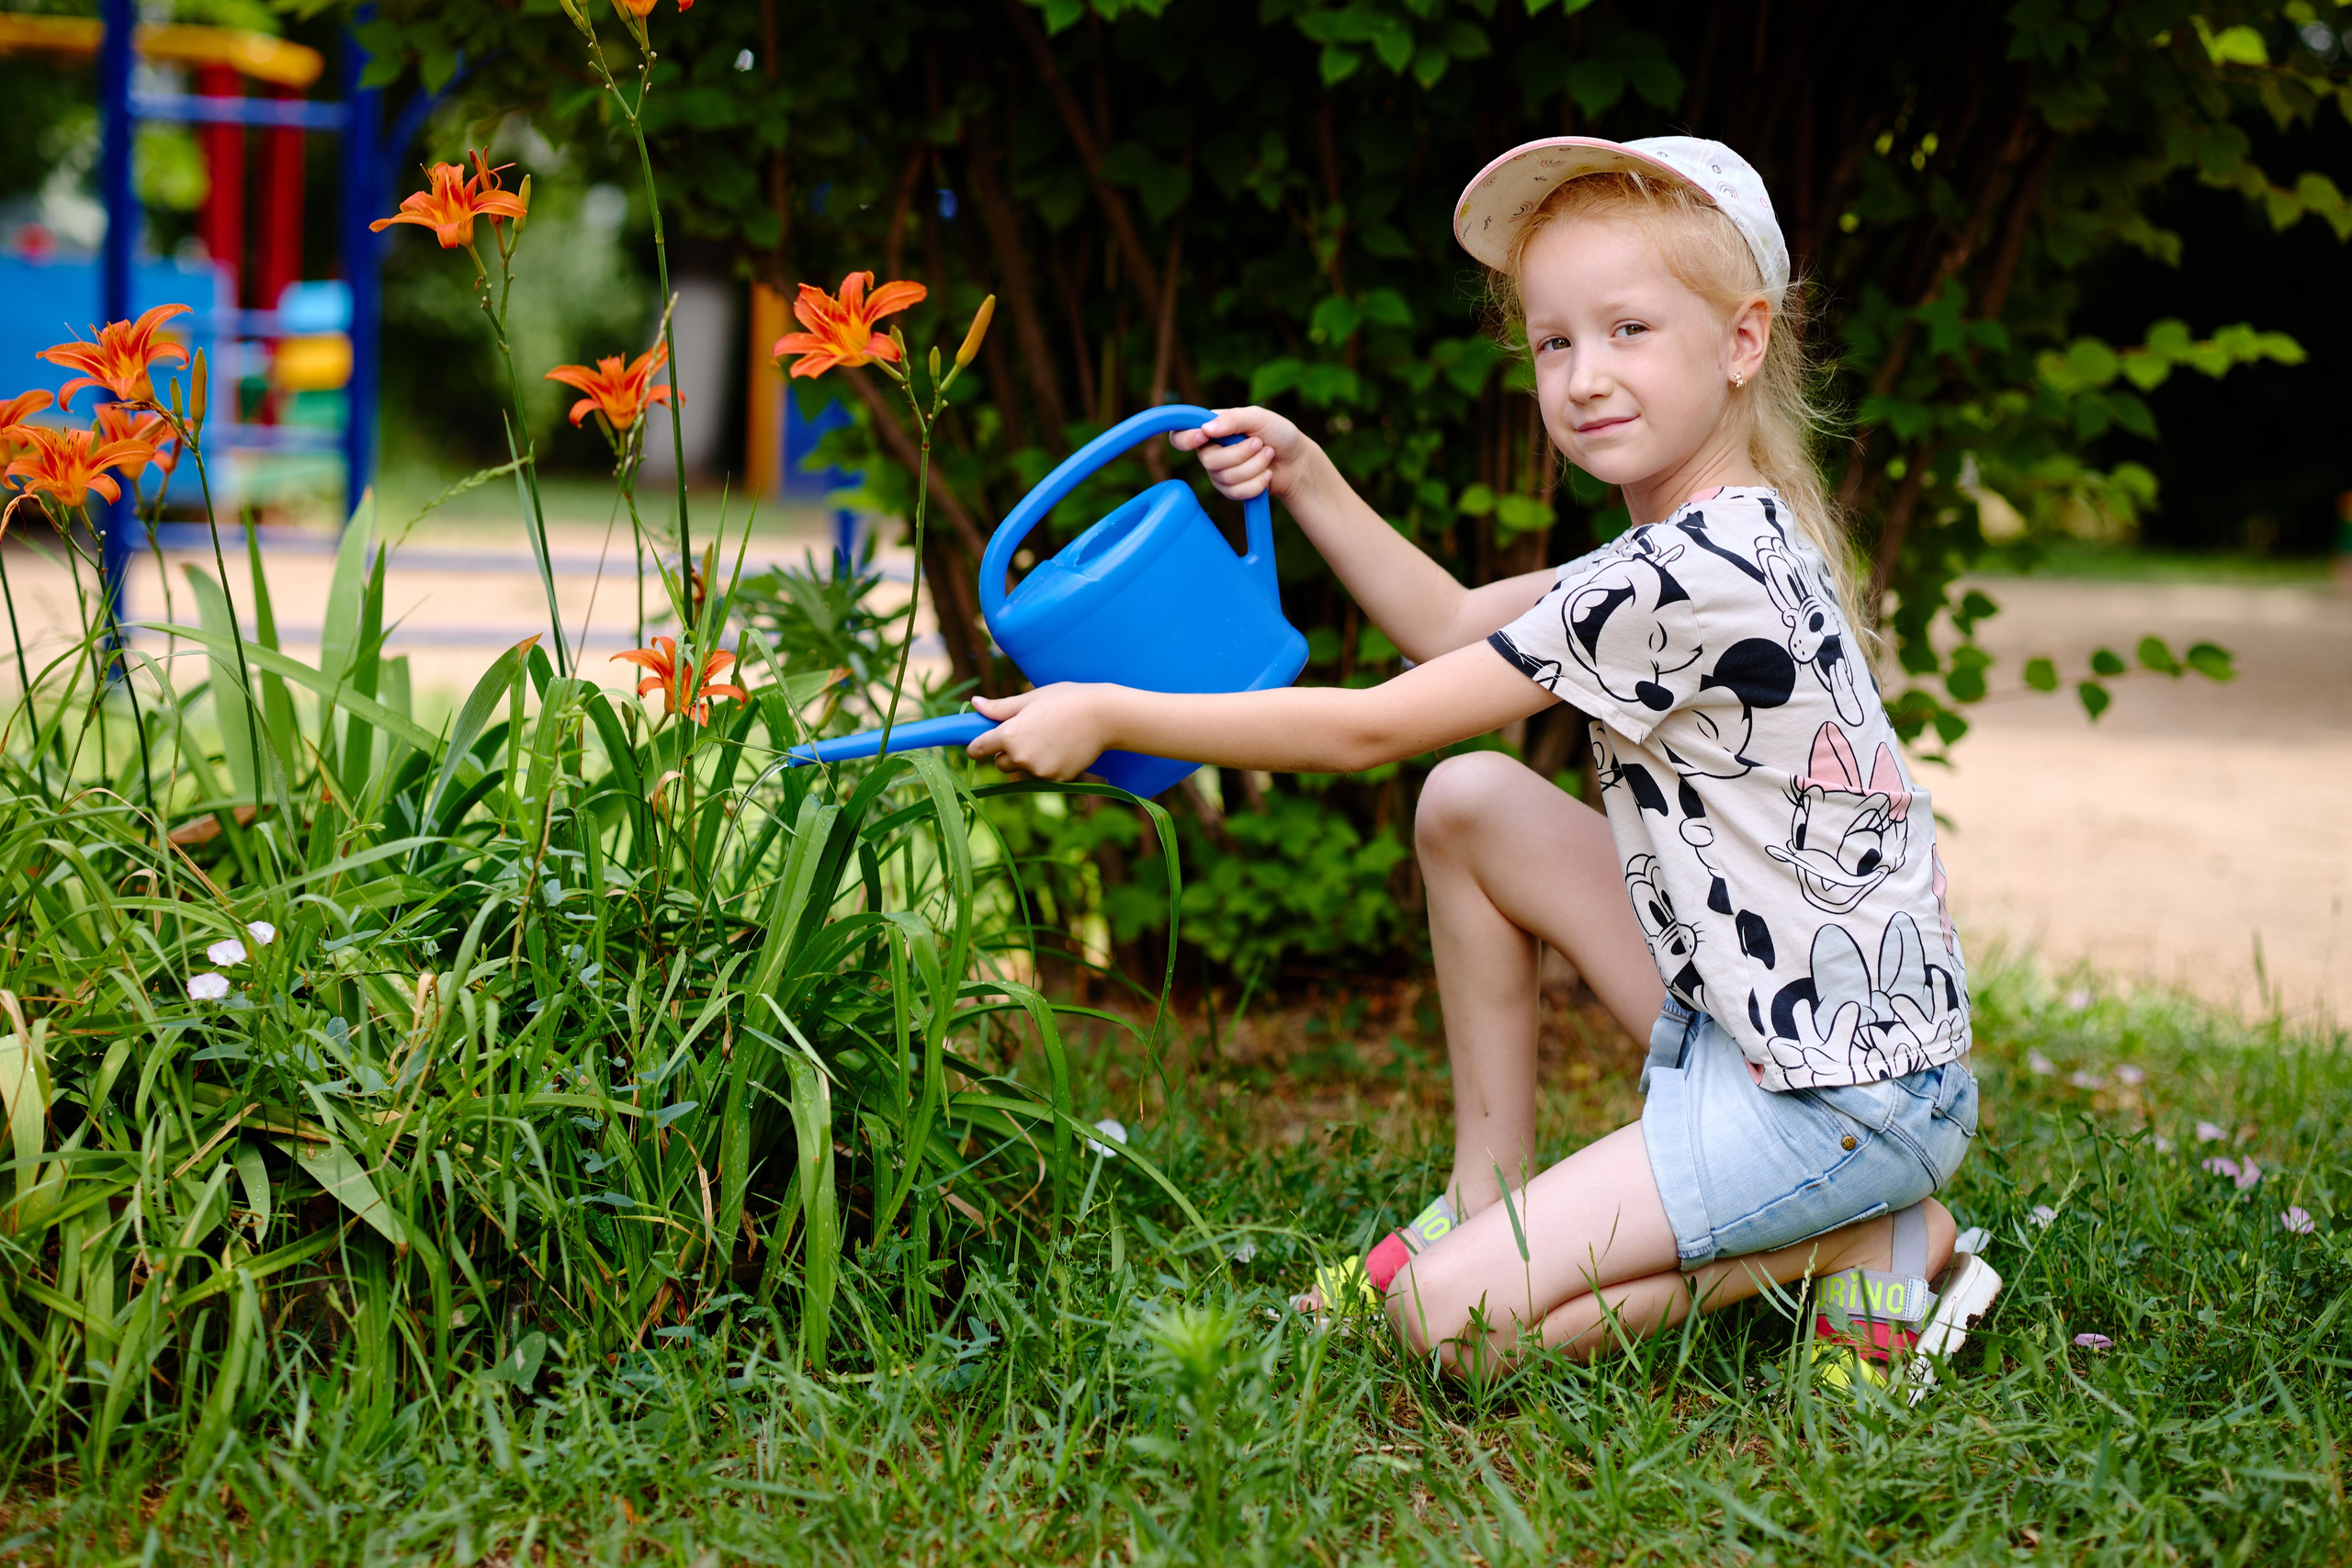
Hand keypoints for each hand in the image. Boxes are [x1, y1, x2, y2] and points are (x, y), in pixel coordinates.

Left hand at [966, 685, 1112, 780]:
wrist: (1104, 716)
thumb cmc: (1066, 700)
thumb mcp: (1031, 698)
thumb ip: (1000, 707)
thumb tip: (975, 704)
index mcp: (1009, 734)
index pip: (979, 748)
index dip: (975, 747)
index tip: (977, 746)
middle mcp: (1021, 757)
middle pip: (1000, 763)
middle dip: (1007, 752)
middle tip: (1027, 733)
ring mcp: (1039, 771)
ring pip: (1024, 769)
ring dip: (1029, 759)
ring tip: (1051, 736)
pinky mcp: (1056, 779)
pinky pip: (1043, 775)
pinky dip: (1048, 765)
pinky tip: (1063, 747)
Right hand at [1167, 406, 1321, 504]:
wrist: (1297, 461)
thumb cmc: (1278, 433)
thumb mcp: (1259, 417)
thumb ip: (1233, 419)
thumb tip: (1206, 429)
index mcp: (1211, 428)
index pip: (1180, 434)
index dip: (1185, 438)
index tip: (1202, 436)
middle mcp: (1210, 451)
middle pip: (1209, 461)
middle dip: (1241, 454)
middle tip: (1259, 443)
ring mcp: (1219, 473)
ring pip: (1226, 478)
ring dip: (1255, 466)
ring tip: (1268, 454)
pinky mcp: (1231, 491)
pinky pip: (1236, 493)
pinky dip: (1257, 483)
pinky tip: (1267, 474)